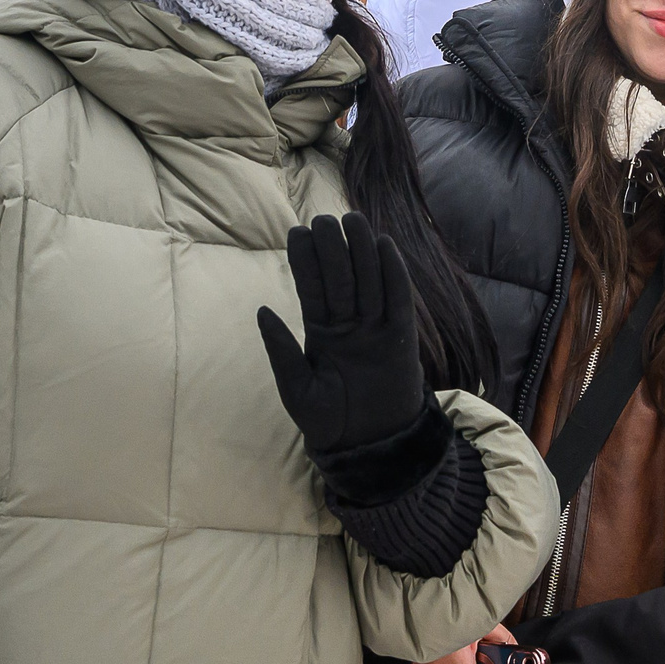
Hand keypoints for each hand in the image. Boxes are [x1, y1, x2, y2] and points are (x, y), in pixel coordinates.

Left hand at [256, 213, 428, 455]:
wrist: (368, 445)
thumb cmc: (329, 421)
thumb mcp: (297, 390)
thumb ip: (281, 352)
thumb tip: (263, 311)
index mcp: (320, 333)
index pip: (312, 289)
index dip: (305, 261)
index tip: (297, 231)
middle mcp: (348, 325)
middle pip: (341, 278)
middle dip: (332, 248)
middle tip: (325, 218)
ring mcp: (375, 329)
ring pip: (369, 281)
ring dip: (361, 250)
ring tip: (353, 219)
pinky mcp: (402, 338)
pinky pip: (399, 300)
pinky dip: (394, 273)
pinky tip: (385, 246)